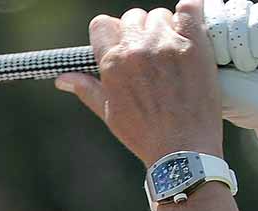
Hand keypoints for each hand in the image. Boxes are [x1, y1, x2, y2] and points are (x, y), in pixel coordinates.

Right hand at [58, 0, 224, 166]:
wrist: (183, 149)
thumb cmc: (145, 135)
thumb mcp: (110, 113)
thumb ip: (87, 89)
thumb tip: (63, 80)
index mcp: (112, 62)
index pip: (102, 24)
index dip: (112, 34)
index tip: (123, 46)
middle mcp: (137, 48)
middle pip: (133, 17)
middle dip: (139, 32)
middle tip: (151, 55)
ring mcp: (166, 43)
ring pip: (160, 15)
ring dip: (165, 28)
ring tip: (173, 52)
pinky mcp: (194, 44)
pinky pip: (191, 6)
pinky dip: (190, 11)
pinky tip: (188, 28)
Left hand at [206, 0, 257, 164]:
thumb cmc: (247, 104)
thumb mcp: (212, 83)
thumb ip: (193, 56)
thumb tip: (182, 26)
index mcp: (204, 49)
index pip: (193, 19)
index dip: (201, 33)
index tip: (212, 61)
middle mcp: (227, 35)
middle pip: (214, 9)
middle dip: (221, 36)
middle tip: (229, 64)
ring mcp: (250, 28)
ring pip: (237, 9)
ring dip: (241, 39)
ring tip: (248, 66)